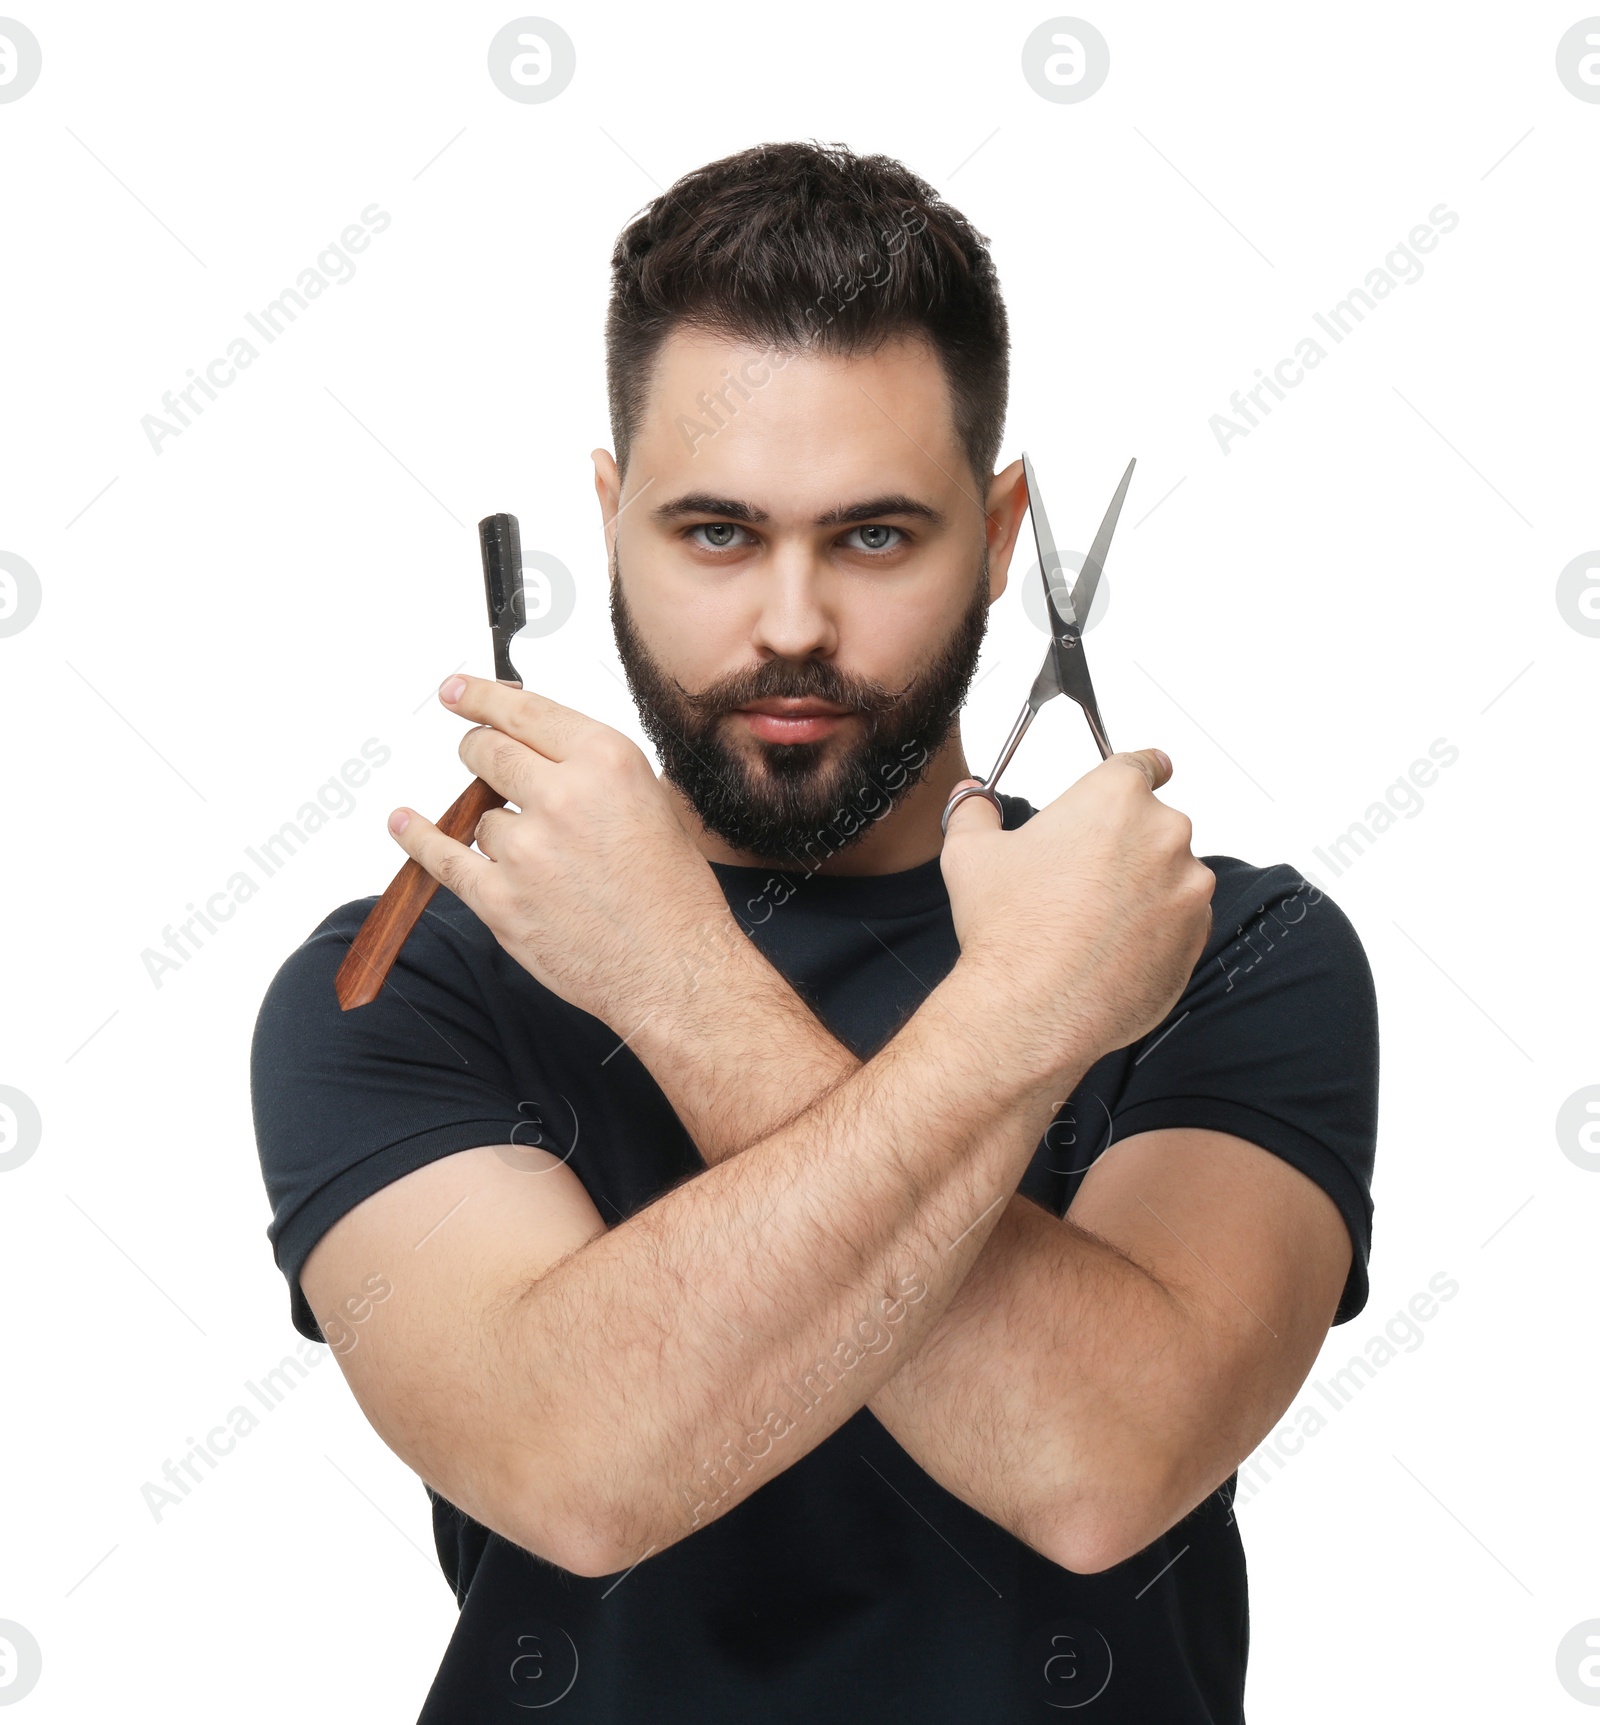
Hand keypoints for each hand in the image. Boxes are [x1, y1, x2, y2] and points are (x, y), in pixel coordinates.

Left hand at [386, 675, 734, 1027]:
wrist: (674, 969)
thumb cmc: (672, 894)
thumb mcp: (651, 801)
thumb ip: (592, 770)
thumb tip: (538, 748)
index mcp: (606, 762)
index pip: (523, 711)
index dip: (480, 697)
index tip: (457, 692)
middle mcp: (563, 797)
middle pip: (487, 751)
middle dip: (478, 751)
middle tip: (479, 755)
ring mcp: (526, 850)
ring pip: (479, 816)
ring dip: (496, 827)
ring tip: (542, 860)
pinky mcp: (500, 899)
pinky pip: (443, 857)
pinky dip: (419, 838)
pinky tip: (403, 822)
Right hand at [939, 750, 1214, 1079]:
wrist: (1037, 1007)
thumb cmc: (1011, 930)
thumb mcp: (971, 854)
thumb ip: (975, 812)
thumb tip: (971, 797)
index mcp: (1115, 798)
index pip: (1143, 763)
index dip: (1142, 768)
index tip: (1148, 772)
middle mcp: (1163, 833)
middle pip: (1152, 824)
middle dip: (1124, 845)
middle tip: (1079, 879)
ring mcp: (1188, 885)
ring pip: (1170, 874)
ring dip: (1143, 888)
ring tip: (1091, 921)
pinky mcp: (1197, 933)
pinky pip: (1181, 919)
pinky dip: (1156, 928)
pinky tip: (1111, 948)